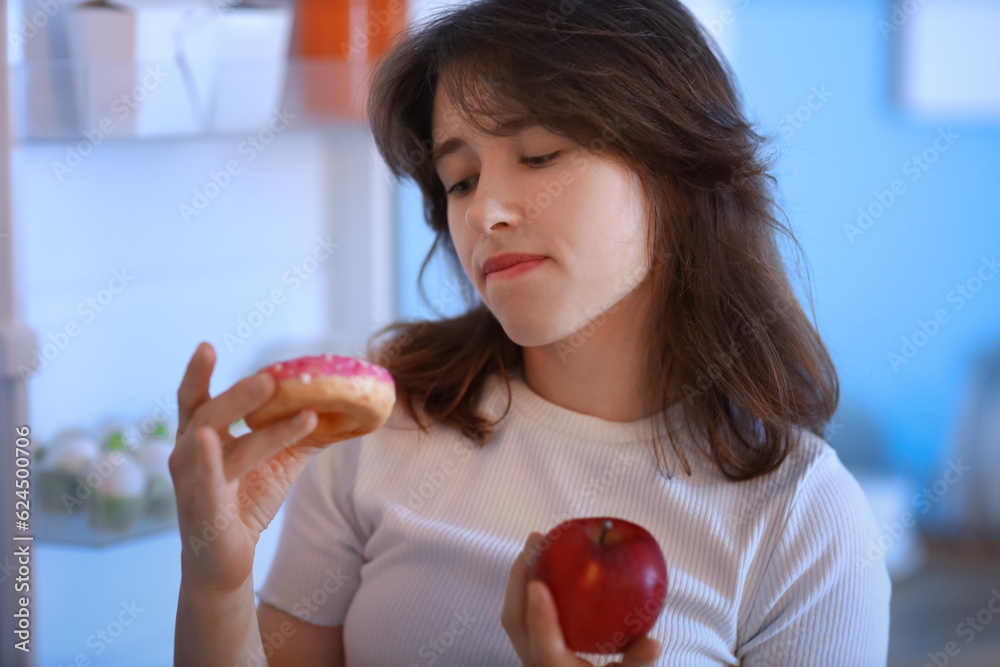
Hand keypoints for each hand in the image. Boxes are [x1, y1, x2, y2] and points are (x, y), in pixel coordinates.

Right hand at [169, 342, 323, 593]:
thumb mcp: (278, 461)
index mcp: (202, 438)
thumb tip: (344, 407)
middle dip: (239, 394)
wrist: (228, 562)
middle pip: (209, 414)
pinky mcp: (200, 510)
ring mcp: (191, 482)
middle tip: (270, 376)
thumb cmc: (246, 502)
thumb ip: (302, 431)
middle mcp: (189, 455)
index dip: (198, 373)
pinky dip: (207, 461)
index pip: (197, 399)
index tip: (207, 345)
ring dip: (244, 419)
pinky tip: (211, 441)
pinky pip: (205, 482)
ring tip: (267, 393)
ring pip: (215, 444)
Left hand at [501, 532, 662, 666]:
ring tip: (537, 544)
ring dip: (521, 576)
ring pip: (513, 613)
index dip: (541, 618)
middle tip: (537, 541)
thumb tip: (655, 643)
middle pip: (516, 622)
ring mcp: (527, 654)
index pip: (544, 649)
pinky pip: (520, 610)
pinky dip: (526, 583)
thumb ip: (637, 660)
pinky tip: (543, 560)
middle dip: (520, 578)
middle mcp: (536, 665)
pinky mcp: (528, 643)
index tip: (539, 585)